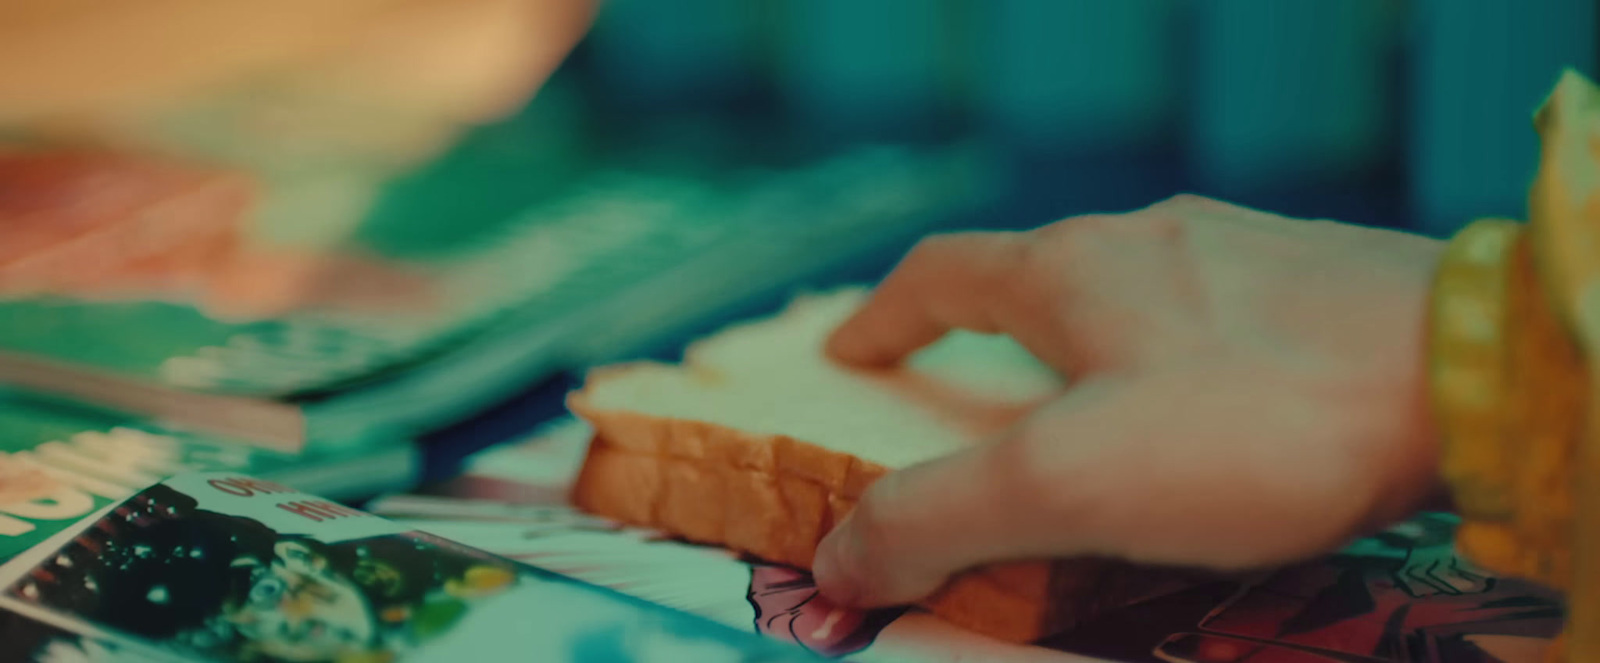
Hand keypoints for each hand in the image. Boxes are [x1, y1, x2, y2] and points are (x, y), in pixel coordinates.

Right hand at [812, 195, 1445, 607]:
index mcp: (1070, 270)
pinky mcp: (1319, 293)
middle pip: (1034, 281)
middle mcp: (1150, 241)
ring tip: (1090, 428)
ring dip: (1086, 356)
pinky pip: (1213, 326)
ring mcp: (1242, 257)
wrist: (1469, 376)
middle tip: (965, 404)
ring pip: (1132, 302)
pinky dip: (1173, 372)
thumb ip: (938, 518)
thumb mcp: (1068, 482)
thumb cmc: (1254, 422)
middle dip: (986, 342)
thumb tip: (839, 557)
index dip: (883, 316)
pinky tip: (1211, 426)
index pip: (940, 272)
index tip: (849, 352)